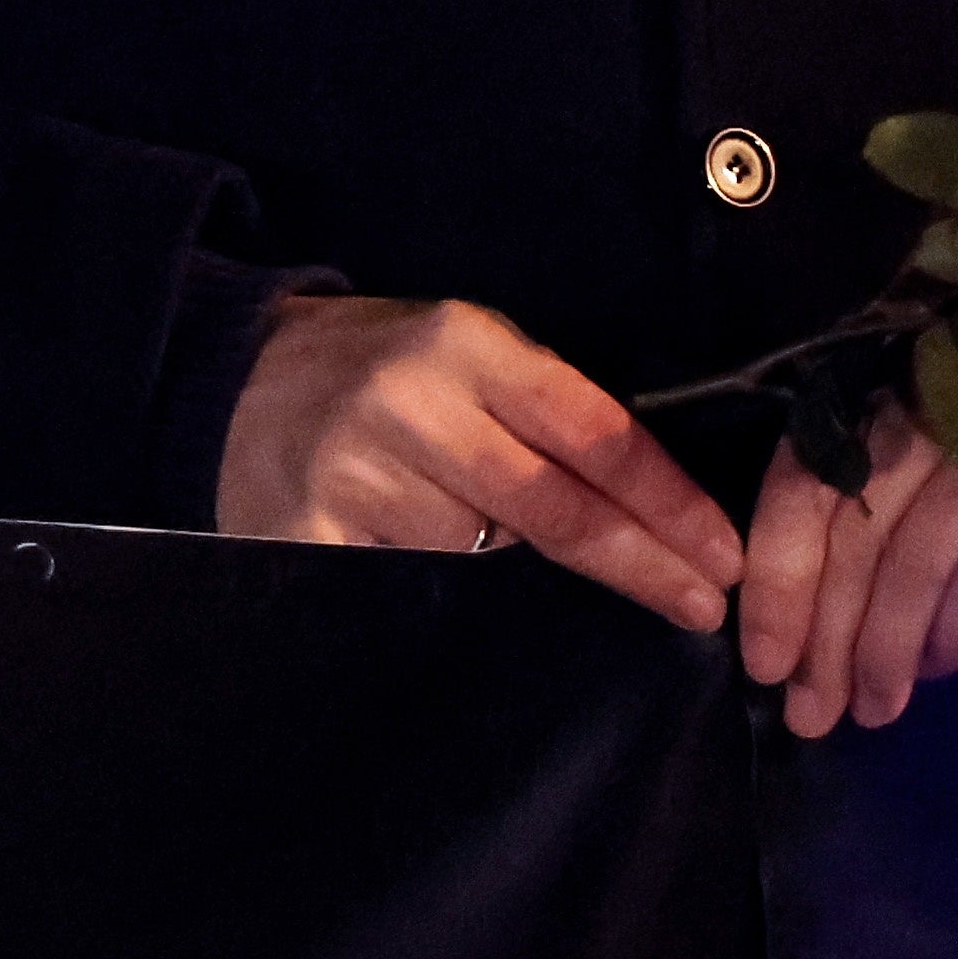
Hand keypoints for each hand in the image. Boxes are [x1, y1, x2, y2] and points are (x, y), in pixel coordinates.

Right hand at [215, 292, 741, 634]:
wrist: (232, 376)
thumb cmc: (383, 369)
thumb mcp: (468, 356)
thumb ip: (547, 413)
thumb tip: (662, 513)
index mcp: (462, 345)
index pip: (594, 433)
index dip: (670, 502)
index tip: (725, 557)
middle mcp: (410, 402)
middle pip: (554, 507)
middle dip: (641, 563)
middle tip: (703, 608)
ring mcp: (356, 471)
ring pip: (486, 557)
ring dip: (538, 583)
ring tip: (564, 586)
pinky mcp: (311, 533)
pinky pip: (415, 588)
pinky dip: (459, 604)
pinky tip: (483, 613)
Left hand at [740, 346, 957, 737]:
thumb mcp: (914, 432)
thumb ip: (858, 498)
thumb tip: (802, 606)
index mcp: (867, 393)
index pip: (797, 493)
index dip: (777, 585)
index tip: (761, 662)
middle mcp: (921, 413)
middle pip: (854, 543)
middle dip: (825, 641)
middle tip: (808, 714)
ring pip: (918, 567)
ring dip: (888, 652)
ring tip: (871, 709)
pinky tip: (936, 670)